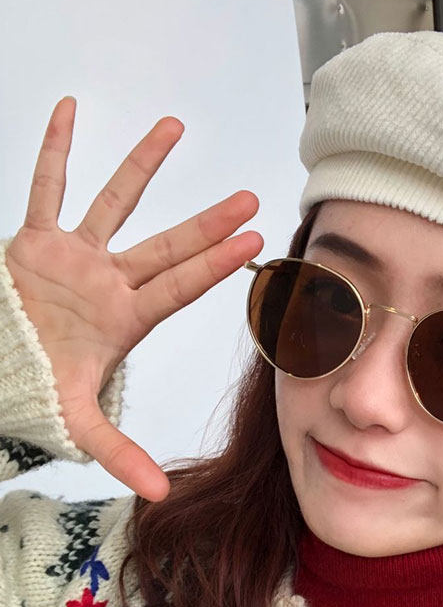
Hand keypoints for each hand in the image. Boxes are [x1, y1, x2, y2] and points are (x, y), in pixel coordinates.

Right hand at [5, 97, 263, 500]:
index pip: (180, 285)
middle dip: (207, 224)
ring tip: (176, 127)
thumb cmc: (39, 389)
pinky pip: (46, 186)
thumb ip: (120, 452)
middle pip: (168, 246)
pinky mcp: (35, 241)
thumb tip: (160, 495)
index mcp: (126, 317)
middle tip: (249, 198)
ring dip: (143, 166)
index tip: (254, 241)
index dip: (215, 264)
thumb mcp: (79, 421)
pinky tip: (68, 110)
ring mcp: (76, 257)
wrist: (1, 368)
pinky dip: (54, 150)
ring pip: (116, 202)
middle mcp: (110, 281)